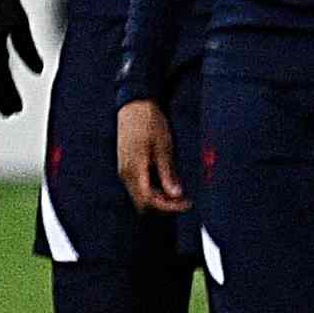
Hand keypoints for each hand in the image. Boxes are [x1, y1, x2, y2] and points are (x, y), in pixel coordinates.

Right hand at [115, 97, 186, 216]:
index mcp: (134, 170)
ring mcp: (126, 170)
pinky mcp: (128, 165)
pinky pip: (140, 186)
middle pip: (143, 203)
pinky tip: (169, 182)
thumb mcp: (163, 148)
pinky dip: (155, 190)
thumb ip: (168, 173)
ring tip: (180, 192)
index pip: (149, 201)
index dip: (169, 207)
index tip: (187, 204)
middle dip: (164, 206)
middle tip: (185, 200)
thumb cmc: (150, 123)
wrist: (135, 105)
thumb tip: (176, 195)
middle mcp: (126, 174)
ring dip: (161, 199)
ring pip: (141, 196)